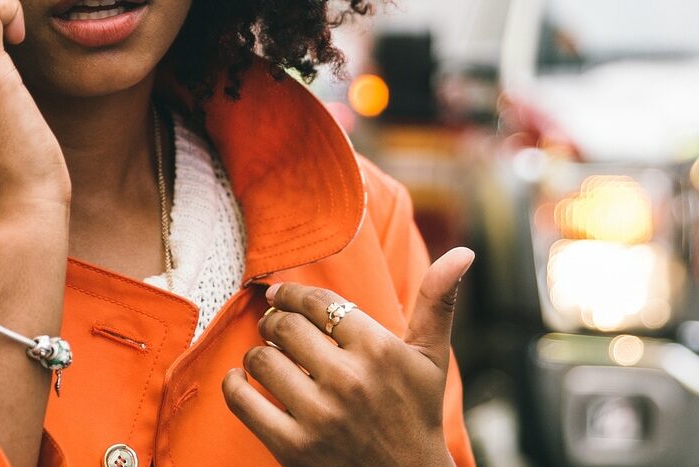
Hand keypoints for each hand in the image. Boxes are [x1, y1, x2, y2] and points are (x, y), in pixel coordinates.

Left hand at [224, 248, 474, 466]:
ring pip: (263, 359)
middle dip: (273, 320)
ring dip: (257, 351)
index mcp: (380, 349)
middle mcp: (349, 379)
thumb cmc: (417, 414)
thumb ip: (438, 302)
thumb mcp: (431, 358)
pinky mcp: (293, 446)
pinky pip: (243, 401)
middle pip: (287, 327)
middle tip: (272, 324)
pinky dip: (234, 384)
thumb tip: (464, 252)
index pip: (320, 303)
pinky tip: (240, 378)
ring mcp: (319, 414)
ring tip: (266, 353)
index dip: (294, 294)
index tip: (280, 294)